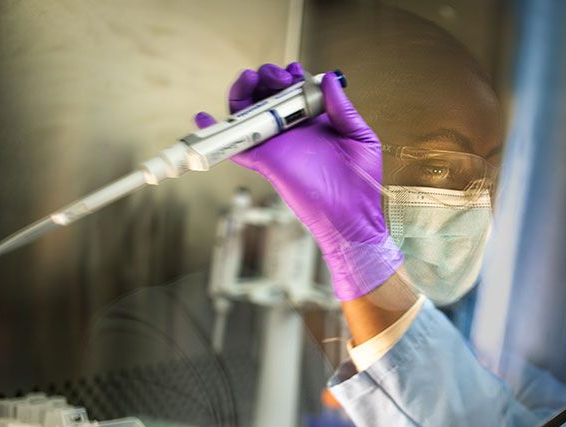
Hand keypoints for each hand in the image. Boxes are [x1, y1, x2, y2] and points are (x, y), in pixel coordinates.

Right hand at [195, 62, 401, 300]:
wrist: (353, 214)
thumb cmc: (361, 181)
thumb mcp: (360, 137)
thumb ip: (343, 108)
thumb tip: (327, 79)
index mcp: (315, 122)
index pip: (294, 90)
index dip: (291, 76)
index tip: (297, 72)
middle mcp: (292, 131)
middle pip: (267, 95)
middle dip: (268, 76)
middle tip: (281, 78)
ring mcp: (276, 145)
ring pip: (248, 112)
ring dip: (243, 90)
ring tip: (250, 78)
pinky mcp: (265, 161)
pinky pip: (236, 144)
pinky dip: (217, 130)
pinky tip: (203, 116)